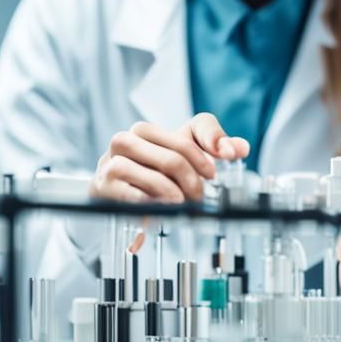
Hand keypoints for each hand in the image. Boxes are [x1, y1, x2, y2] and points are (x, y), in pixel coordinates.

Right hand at [89, 112, 249, 203]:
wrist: (113, 200)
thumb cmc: (150, 175)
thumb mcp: (180, 155)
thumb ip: (212, 144)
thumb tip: (239, 148)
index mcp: (145, 131)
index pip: (184, 135)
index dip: (205, 155)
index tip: (214, 174)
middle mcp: (125, 141)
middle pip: (170, 154)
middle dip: (191, 179)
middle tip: (200, 196)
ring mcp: (109, 163)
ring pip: (149, 172)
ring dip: (169, 192)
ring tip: (181, 204)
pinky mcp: (101, 186)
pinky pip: (126, 192)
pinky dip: (147, 202)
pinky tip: (160, 210)